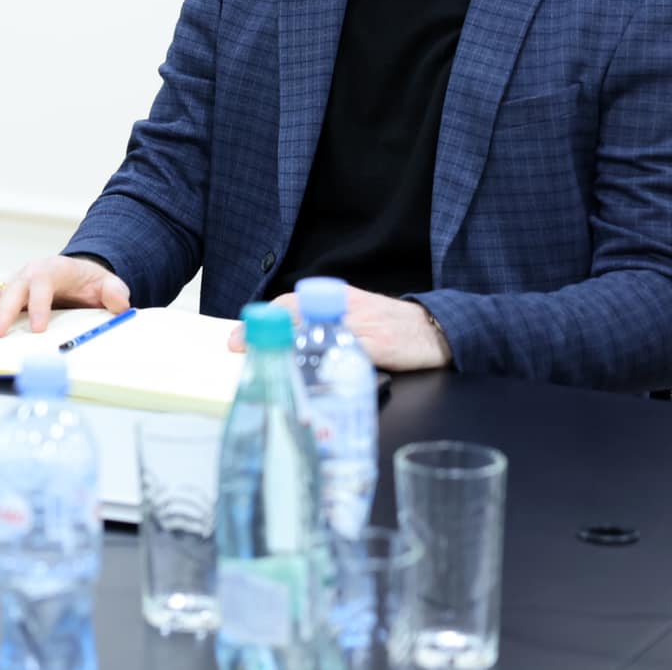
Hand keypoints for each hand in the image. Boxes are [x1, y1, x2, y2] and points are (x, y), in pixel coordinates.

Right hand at [0, 254, 132, 338]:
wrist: (76, 275)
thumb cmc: (89, 284)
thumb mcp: (107, 285)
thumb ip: (115, 292)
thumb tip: (119, 302)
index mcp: (53, 269)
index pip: (42, 284)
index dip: (38, 305)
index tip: (37, 329)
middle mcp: (27, 272)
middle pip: (8, 288)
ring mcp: (12, 281)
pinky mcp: (1, 292)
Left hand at [226, 286, 451, 371]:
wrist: (436, 330)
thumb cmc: (391, 327)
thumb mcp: (355, 317)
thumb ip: (325, 325)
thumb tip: (287, 343)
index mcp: (336, 299)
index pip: (290, 304)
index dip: (262, 319)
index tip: (235, 338)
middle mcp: (343, 307)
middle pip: (294, 315)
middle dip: (264, 332)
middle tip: (238, 348)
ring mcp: (360, 325)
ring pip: (314, 333)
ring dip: (285, 348)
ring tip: (264, 363)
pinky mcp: (377, 344)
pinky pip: (345, 351)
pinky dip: (325, 360)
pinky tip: (308, 373)